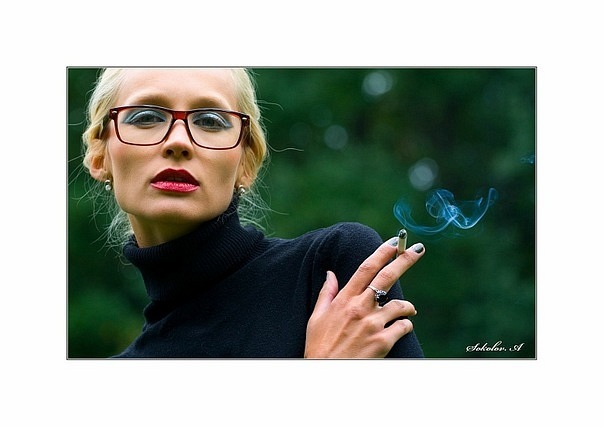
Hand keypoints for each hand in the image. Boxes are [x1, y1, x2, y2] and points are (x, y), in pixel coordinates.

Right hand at [304, 239, 424, 357]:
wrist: (325, 374)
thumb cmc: (319, 347)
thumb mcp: (317, 317)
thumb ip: (327, 293)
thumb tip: (331, 273)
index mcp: (345, 299)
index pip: (366, 268)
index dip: (382, 253)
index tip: (393, 242)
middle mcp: (360, 308)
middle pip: (387, 277)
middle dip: (405, 260)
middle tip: (418, 249)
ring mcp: (373, 324)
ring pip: (402, 305)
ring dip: (407, 307)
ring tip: (405, 312)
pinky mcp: (383, 341)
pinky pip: (404, 326)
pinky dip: (405, 326)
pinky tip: (400, 330)